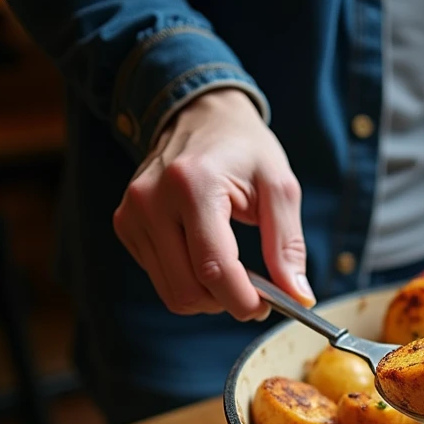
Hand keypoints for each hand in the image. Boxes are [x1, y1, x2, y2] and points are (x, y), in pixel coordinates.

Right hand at [113, 88, 312, 320]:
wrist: (201, 116)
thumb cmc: (245, 150)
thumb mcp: (280, 187)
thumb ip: (288, 245)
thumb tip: (298, 296)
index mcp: (193, 186)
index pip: (213, 268)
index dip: (243, 300)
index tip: (267, 307)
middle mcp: (152, 200)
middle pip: (188, 289)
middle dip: (227, 302)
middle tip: (254, 291)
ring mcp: (132, 214)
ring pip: (172, 292)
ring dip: (208, 297)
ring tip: (233, 271)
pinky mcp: (125, 225)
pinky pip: (160, 278)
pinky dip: (189, 281)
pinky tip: (206, 256)